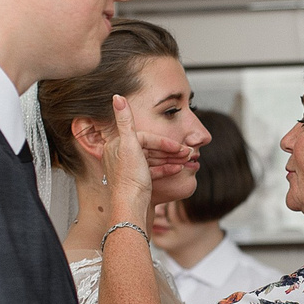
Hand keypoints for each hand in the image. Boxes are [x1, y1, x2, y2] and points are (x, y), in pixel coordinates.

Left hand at [103, 95, 189, 218]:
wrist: (131, 207)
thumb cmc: (129, 178)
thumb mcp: (129, 145)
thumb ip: (125, 120)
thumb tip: (116, 96)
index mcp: (116, 146)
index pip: (144, 137)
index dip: (162, 141)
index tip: (177, 146)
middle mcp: (120, 157)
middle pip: (149, 148)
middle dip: (169, 150)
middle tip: (187, 153)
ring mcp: (128, 170)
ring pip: (153, 160)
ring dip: (171, 159)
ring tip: (187, 161)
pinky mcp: (136, 182)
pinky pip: (152, 172)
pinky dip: (165, 169)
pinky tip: (178, 170)